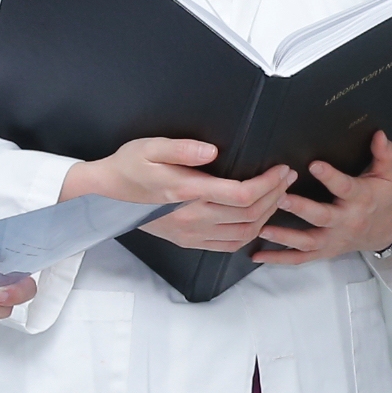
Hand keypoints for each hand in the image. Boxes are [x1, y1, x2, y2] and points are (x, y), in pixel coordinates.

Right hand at [62, 137, 294, 253]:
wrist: (104, 196)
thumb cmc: (129, 166)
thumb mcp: (150, 147)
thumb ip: (182, 149)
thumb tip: (212, 151)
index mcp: (186, 192)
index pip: (242, 195)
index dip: (269, 183)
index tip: (281, 169)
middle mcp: (192, 218)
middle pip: (250, 214)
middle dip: (276, 195)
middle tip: (287, 177)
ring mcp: (191, 234)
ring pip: (244, 232)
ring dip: (268, 214)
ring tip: (278, 194)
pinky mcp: (189, 241)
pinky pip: (229, 245)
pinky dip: (250, 233)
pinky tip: (258, 218)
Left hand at [253, 131, 391, 266]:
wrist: (387, 230)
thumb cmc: (381, 199)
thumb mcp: (386, 175)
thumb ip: (383, 154)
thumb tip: (380, 135)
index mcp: (360, 199)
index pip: (345, 187)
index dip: (330, 176)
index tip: (314, 164)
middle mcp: (346, 221)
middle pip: (322, 217)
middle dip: (301, 208)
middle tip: (280, 198)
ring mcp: (333, 239)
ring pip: (307, 241)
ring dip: (284, 236)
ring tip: (262, 228)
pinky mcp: (324, 251)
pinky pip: (300, 258)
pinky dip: (279, 259)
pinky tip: (259, 254)